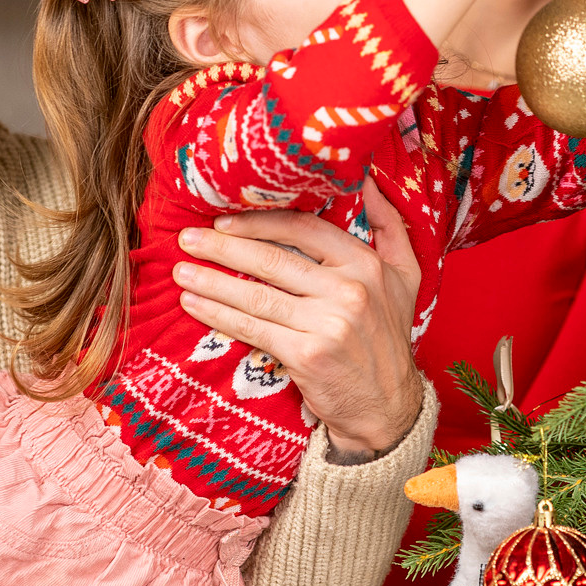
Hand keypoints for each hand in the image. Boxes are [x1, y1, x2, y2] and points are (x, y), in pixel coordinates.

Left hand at [174, 181, 421, 457]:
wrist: (386, 406)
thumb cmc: (387, 337)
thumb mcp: (406, 276)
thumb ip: (390, 225)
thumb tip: (367, 179)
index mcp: (366, 264)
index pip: (304, 230)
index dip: (259, 223)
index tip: (224, 221)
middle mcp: (349, 290)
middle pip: (273, 260)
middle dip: (223, 247)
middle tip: (187, 239)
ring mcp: (328, 323)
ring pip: (257, 295)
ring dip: (212, 281)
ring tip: (180, 271)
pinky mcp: (307, 354)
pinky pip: (253, 328)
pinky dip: (218, 314)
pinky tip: (193, 304)